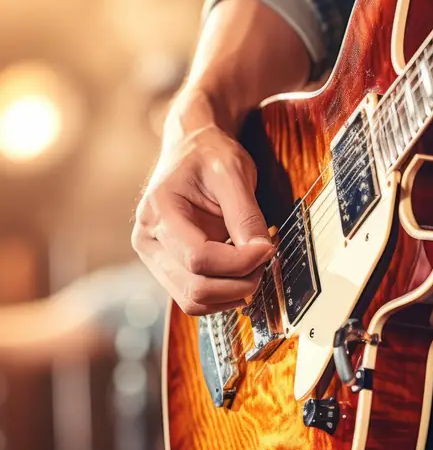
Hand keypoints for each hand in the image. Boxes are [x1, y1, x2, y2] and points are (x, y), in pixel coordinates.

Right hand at [132, 96, 274, 315]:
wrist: (192, 148)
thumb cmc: (209, 154)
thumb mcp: (233, 172)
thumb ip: (246, 215)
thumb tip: (262, 252)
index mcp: (158, 211)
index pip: (199, 257)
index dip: (241, 261)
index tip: (269, 247)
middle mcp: (147, 239)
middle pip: (195, 288)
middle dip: (239, 282)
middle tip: (266, 259)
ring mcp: (154, 257)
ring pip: (194, 301)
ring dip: (231, 293)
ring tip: (253, 265)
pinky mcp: (168, 268)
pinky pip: (195, 298)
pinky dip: (223, 294)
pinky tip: (239, 271)